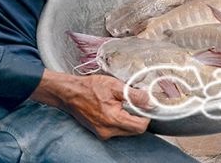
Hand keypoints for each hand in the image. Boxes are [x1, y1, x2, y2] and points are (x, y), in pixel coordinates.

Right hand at [31, 69, 149, 139]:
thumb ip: (134, 95)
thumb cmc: (90, 88)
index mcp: (113, 119)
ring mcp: (103, 133)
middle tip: (135, 102)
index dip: (147, 116)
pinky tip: (115, 109)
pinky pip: (117, 130)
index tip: (147, 106)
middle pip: (134, 130)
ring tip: (122, 104)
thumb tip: (149, 101)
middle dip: (138, 117)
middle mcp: (108, 131)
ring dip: (129, 119)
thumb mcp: (115, 86)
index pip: (140, 127)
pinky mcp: (100, 133)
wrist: (71, 93)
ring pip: (126, 131)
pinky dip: (121, 120)